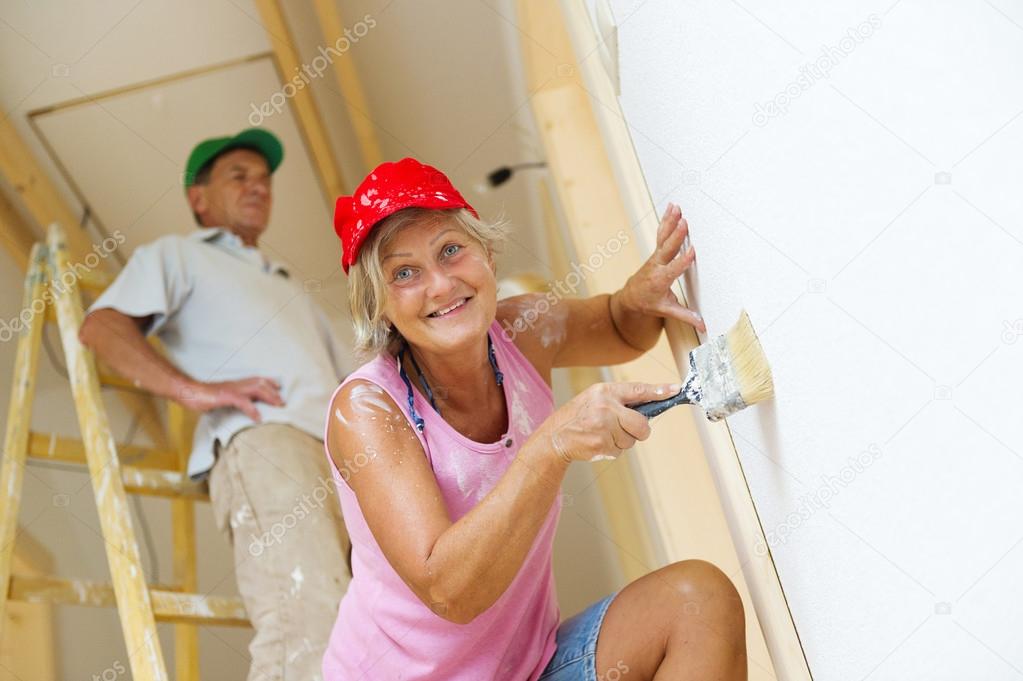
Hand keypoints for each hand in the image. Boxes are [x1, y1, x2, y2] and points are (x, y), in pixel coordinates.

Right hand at [176, 377, 284, 420]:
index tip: (279, 388)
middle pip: (260, 383)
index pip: (256, 379)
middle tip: (283, 403)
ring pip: (256, 389)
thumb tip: (241, 408)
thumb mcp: (221, 398)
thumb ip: (232, 400)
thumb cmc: (202, 397)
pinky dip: (252, 409)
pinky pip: (242, 401)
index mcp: (236, 384)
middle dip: (273, 392)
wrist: (188, 392)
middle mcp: (236, 384)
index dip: (269, 382)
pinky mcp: (225, 396)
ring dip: (269, 397)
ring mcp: (231, 389)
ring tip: (277, 407)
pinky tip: (258, 418)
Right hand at [538, 382, 679, 462]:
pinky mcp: (601, 443)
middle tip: (626, 431)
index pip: (637, 390)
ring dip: (620, 441)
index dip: (658, 390)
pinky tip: (596, 443)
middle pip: (641, 424)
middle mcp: (606, 406)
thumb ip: (618, 402)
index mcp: (604, 392)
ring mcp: (603, 426)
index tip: (675, 390)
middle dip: (639, 432)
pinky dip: (611, 450)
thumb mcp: (594, 400)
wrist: (555, 438)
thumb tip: (648, 408)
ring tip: (601, 434)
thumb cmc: (578, 418)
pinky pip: (619, 451)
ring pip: (630, 440)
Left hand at [620, 202, 705, 332]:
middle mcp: (657, 266)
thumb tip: (703, 326)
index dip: (683, 260)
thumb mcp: (666, 311)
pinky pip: (661, 234)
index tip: (692, 251)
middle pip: (667, 249)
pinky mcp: (656, 252)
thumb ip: (685, 316)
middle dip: (676, 236)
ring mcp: (655, 257)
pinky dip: (666, 221)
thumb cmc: (648, 303)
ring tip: (677, 208)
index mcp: (660, 280)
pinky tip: (672, 208)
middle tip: (684, 222)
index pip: (673, 269)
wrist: (630, 297)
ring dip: (670, 222)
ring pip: (663, 237)